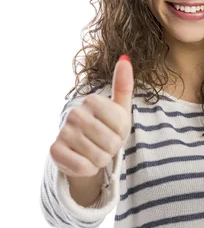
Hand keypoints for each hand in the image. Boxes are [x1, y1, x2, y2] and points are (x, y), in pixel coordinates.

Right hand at [50, 55, 133, 176]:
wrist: (83, 151)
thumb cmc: (106, 129)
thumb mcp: (120, 110)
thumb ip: (123, 86)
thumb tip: (125, 59)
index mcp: (92, 101)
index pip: (122, 126)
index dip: (122, 135)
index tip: (114, 132)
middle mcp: (75, 113)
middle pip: (111, 143)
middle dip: (112, 150)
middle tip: (104, 145)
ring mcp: (63, 131)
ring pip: (98, 157)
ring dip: (101, 160)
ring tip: (94, 152)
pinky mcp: (55, 150)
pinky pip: (84, 167)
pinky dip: (88, 169)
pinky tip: (83, 160)